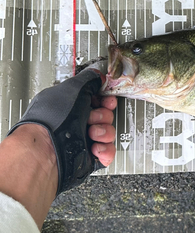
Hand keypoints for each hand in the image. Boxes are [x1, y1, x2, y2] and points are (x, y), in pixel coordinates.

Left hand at [8, 68, 116, 194]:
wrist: (48, 148)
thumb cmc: (53, 119)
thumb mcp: (73, 88)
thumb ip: (89, 79)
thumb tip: (97, 76)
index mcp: (71, 105)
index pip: (96, 100)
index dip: (105, 99)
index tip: (107, 100)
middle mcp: (76, 122)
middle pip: (106, 115)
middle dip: (103, 116)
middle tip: (92, 117)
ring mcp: (83, 139)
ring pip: (108, 133)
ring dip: (104, 132)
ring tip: (92, 133)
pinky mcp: (89, 156)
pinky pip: (108, 151)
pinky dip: (105, 149)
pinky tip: (96, 147)